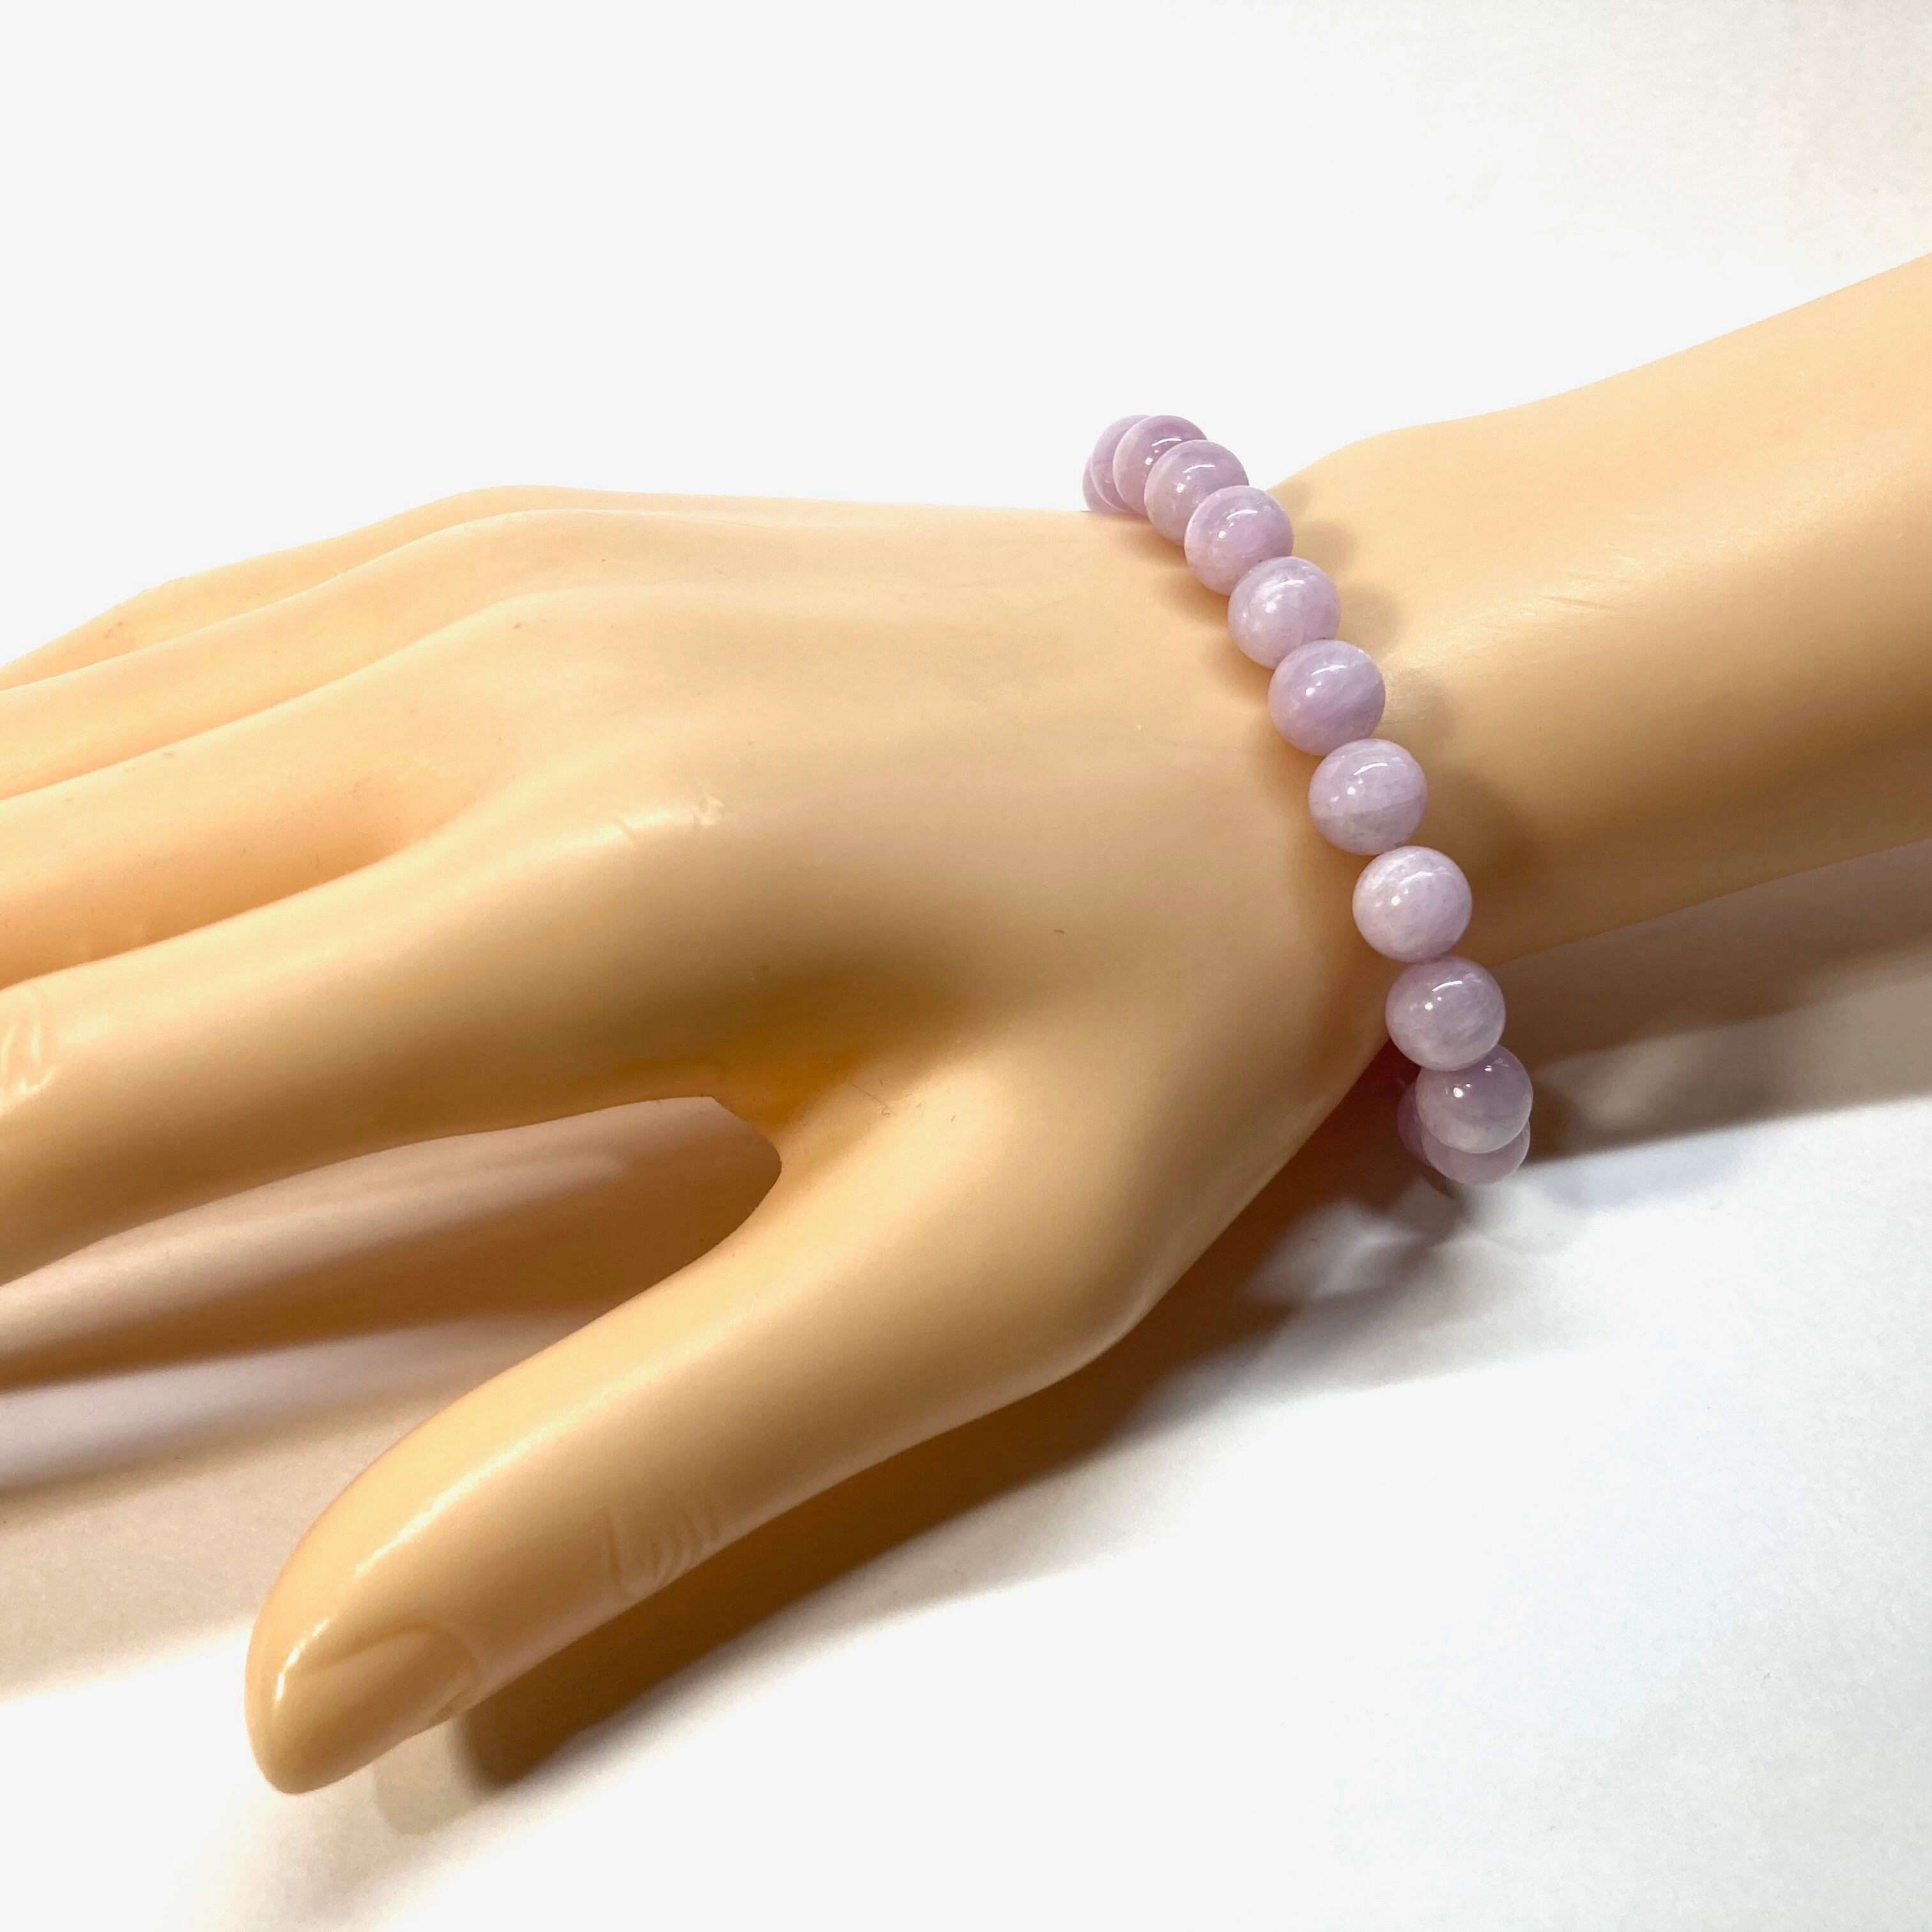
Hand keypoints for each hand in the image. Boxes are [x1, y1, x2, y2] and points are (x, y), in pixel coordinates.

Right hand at [2, 485, 1385, 1787]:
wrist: (1306, 700)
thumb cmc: (1173, 987)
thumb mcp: (968, 1277)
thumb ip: (629, 1466)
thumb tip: (314, 1688)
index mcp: (598, 896)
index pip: (75, 1094)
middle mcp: (483, 688)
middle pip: (4, 905)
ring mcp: (478, 579)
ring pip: (35, 759)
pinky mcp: (500, 539)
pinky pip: (157, 655)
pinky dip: (32, 796)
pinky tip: (32, 902)